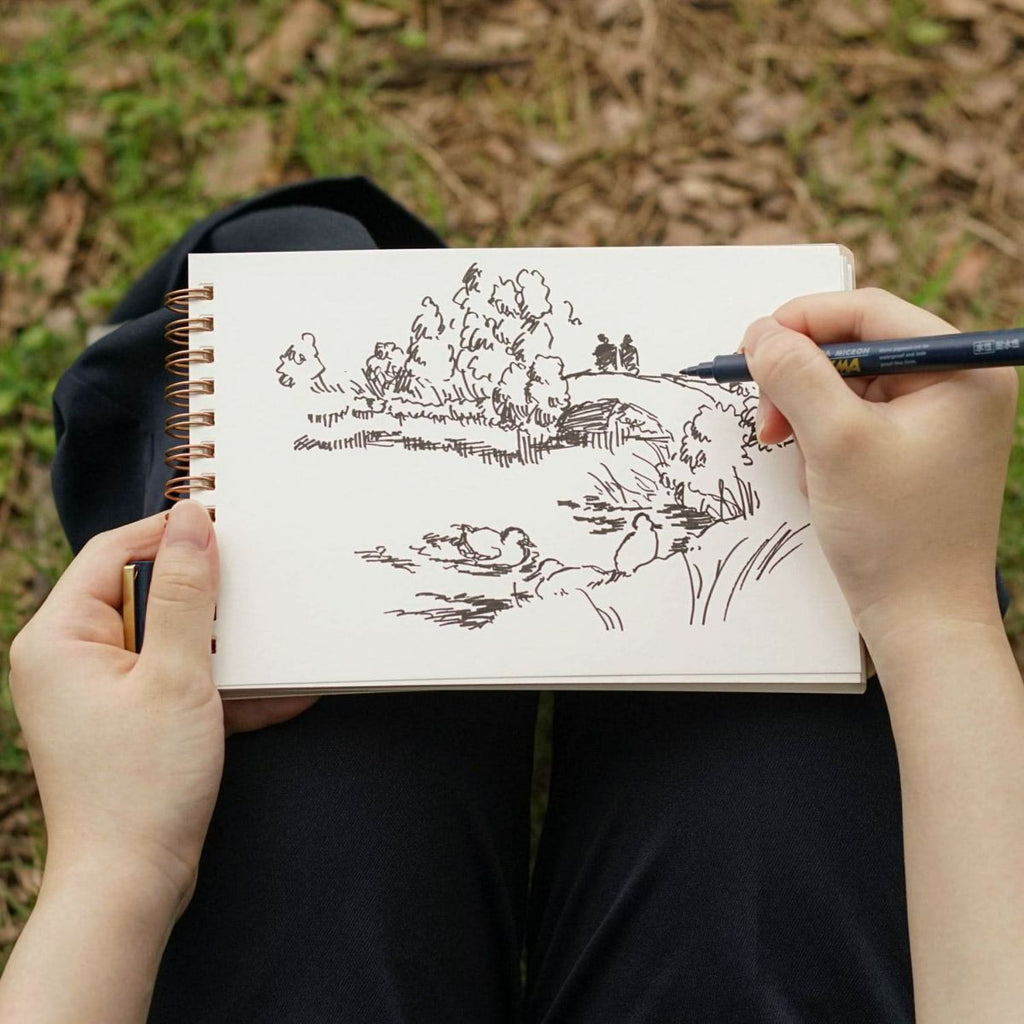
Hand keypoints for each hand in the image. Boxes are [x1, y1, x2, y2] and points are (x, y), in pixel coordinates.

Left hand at [9, 501, 315, 919]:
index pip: (113, 551)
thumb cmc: (144, 783)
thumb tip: (191, 520)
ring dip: (223, 648)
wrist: (130, 885)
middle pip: (143, 594)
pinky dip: (218, 688)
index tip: (228, 528)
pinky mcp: (124, 721)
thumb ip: (187, 593)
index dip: (170, 533)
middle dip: (208, 599)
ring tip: (275, 648)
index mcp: (60, 637)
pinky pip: (174, 682)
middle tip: (257, 590)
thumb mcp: (178, 675)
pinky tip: (276, 694)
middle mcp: (68, 659)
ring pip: (168, 640)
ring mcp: (96, 693)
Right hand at [742, 288, 1016, 650]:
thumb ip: (795, 376)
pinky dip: (821, 442)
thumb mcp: (836, 443)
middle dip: (800, 382)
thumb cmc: (894, 534)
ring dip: (806, 417)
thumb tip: (759, 332)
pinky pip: (851, 421)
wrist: (921, 619)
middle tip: (766, 420)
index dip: (802, 321)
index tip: (751, 347)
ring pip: (844, 387)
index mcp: (961, 369)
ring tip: (802, 464)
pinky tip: (820, 479)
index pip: (869, 313)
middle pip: (854, 348)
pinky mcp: (912, 448)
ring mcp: (934, 418)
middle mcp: (955, 384)